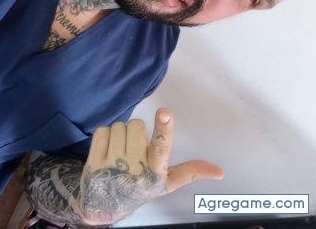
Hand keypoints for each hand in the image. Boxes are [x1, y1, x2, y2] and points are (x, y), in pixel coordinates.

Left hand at [76, 108, 223, 225]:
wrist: (104, 204)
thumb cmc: (140, 187)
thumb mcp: (165, 182)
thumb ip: (190, 171)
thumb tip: (220, 171)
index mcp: (155, 171)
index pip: (162, 146)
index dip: (165, 128)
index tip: (165, 112)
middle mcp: (135, 169)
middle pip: (137, 125)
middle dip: (135, 132)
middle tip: (133, 148)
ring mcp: (113, 166)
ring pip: (119, 126)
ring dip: (119, 134)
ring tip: (120, 151)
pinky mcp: (95, 161)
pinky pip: (102, 130)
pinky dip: (104, 136)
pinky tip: (106, 151)